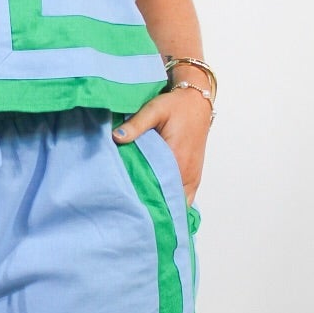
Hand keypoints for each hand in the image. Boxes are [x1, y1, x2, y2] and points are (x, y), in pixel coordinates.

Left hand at [112, 86, 210, 204]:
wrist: (197, 101)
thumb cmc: (177, 106)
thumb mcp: (154, 109)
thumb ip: (136, 125)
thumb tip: (117, 137)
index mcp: (177, 159)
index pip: (161, 190)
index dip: (145, 200)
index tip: (129, 206)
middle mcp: (188, 172)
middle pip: (171, 202)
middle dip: (153, 208)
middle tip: (132, 211)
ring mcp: (193, 176)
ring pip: (179, 203)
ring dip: (164, 206)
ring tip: (144, 210)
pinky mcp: (194, 176)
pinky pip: (186, 198)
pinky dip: (174, 203)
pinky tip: (159, 204)